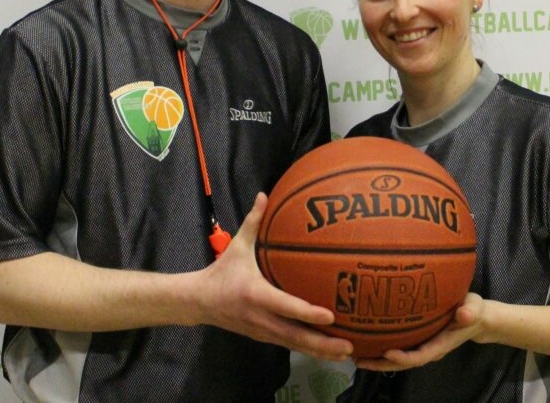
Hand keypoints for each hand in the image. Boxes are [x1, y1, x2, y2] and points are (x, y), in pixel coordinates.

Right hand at [192, 193, 353, 360]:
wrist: (199, 303)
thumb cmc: (222, 272)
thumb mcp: (236, 247)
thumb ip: (253, 222)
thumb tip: (265, 194)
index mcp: (257, 295)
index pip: (286, 306)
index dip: (308, 312)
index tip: (331, 316)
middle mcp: (262, 318)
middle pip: (296, 335)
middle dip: (323, 343)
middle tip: (349, 346)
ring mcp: (264, 332)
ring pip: (296, 345)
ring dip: (321, 351)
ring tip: (348, 354)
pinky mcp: (265, 338)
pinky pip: (291, 345)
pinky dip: (310, 350)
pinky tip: (329, 352)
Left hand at [353, 293, 486, 370]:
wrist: (474, 316)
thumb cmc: (472, 310)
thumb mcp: (473, 308)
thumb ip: (470, 311)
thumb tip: (465, 315)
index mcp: (440, 344)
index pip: (420, 355)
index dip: (404, 357)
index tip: (387, 352)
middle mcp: (428, 349)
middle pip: (403, 362)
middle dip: (381, 364)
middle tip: (359, 360)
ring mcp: (421, 346)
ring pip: (397, 358)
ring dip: (377, 360)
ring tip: (355, 357)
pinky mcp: (416, 340)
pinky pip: (397, 348)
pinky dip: (381, 349)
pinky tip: (365, 343)